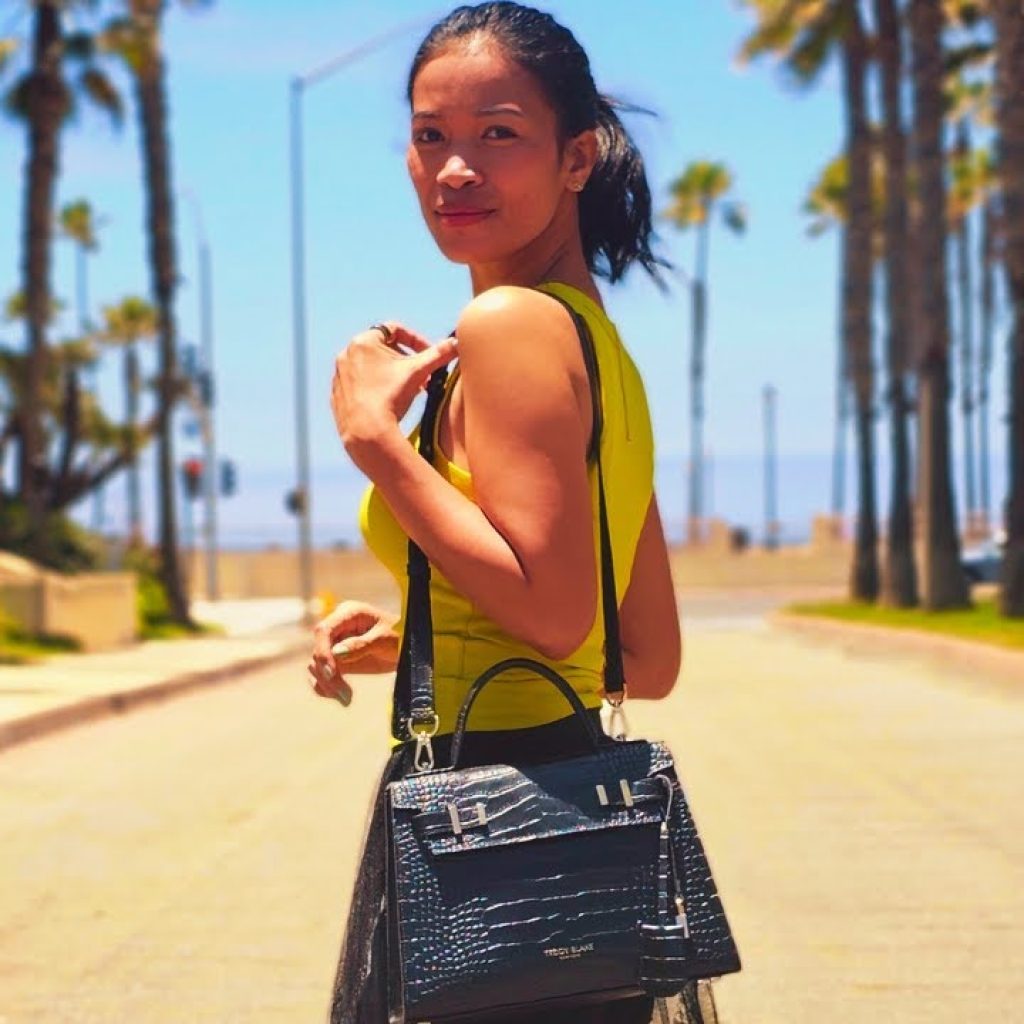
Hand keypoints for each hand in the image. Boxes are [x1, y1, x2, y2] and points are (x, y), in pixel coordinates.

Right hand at [307, 599, 400, 703]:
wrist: (412, 649)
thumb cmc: (402, 636)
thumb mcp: (385, 639)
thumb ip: (361, 645)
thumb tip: (335, 653)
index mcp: (349, 614)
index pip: (323, 630)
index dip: (323, 652)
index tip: (331, 674)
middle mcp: (339, 627)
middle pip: (318, 650)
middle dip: (327, 674)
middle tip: (345, 695)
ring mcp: (336, 644)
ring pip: (316, 665)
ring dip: (326, 684)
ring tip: (346, 699)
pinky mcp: (338, 661)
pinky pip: (322, 675)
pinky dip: (326, 687)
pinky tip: (340, 697)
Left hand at [331, 322, 457, 466]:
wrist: (367, 431)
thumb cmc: (391, 397)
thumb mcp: (419, 371)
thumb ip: (439, 354)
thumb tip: (457, 343)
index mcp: (364, 342)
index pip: (395, 329)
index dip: (416, 340)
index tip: (427, 355)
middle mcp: (347, 353)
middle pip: (383, 349)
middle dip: (405, 360)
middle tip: (420, 376)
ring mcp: (340, 375)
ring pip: (372, 367)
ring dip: (391, 374)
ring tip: (407, 390)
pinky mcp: (338, 394)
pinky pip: (361, 384)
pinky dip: (376, 388)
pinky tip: (388, 402)